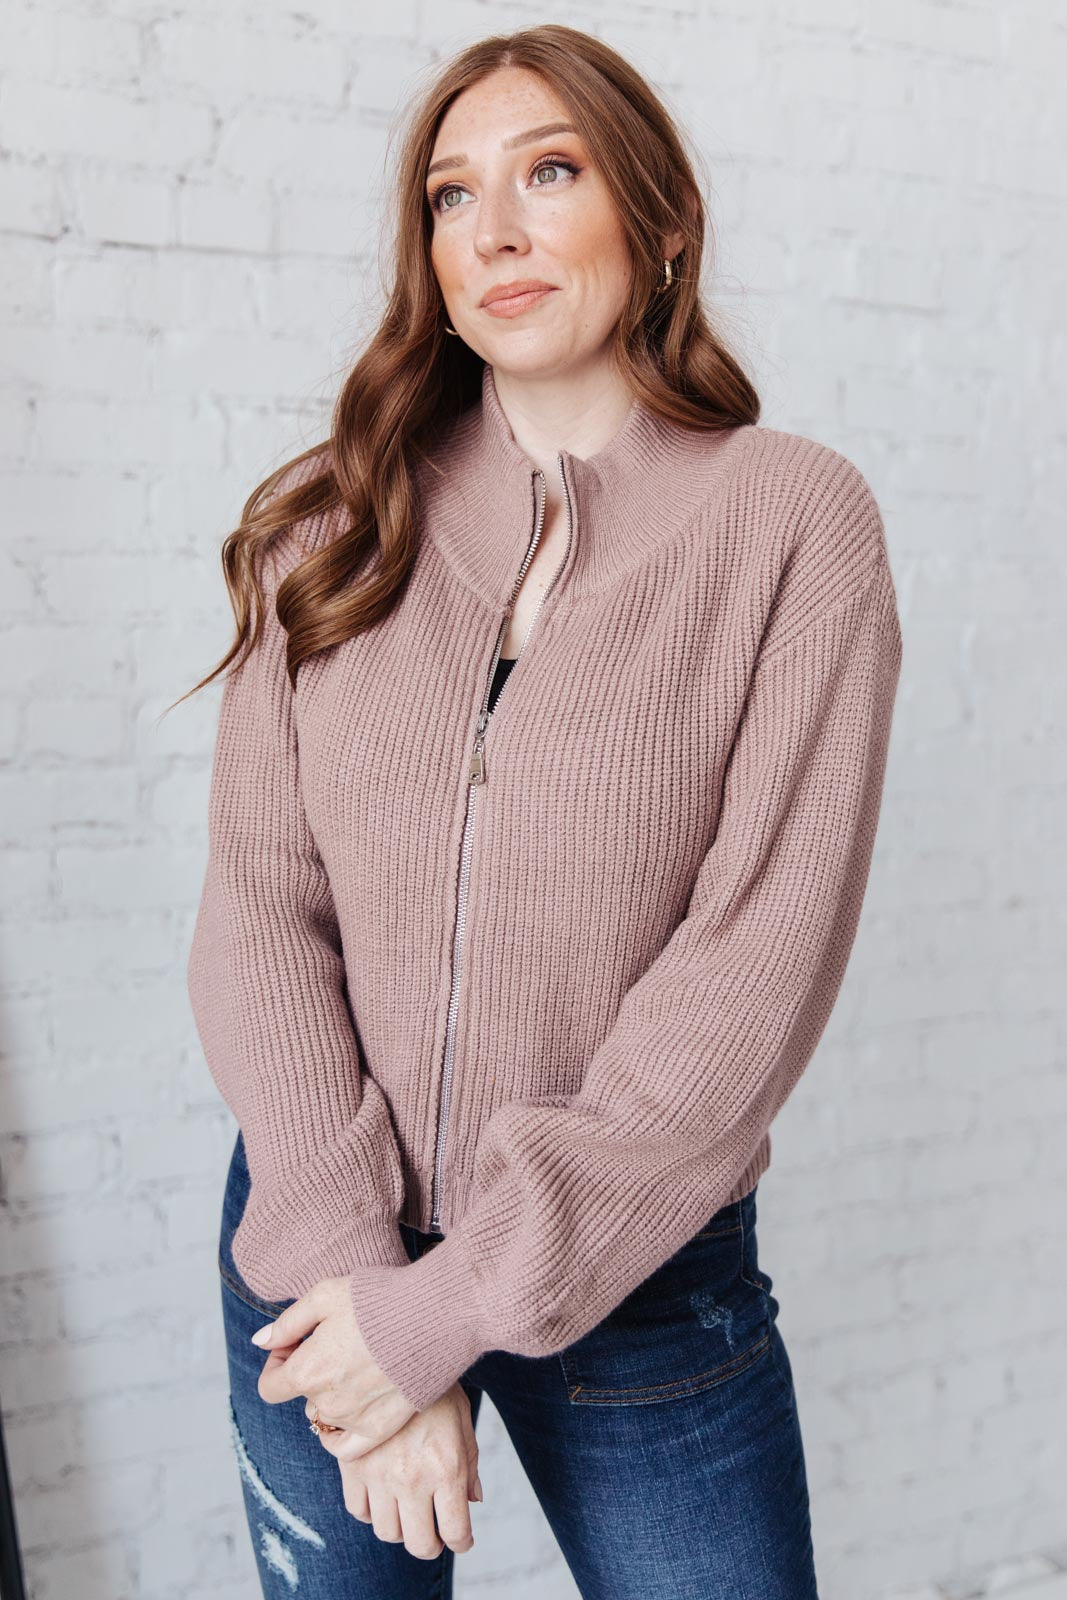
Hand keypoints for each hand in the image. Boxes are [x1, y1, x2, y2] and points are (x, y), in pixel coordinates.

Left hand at [251, 1276, 415, 1457]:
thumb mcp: (325, 1295)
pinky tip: (358, 1405)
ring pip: (327, 1417)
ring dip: (333, 1396)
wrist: (431, 1317)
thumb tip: (261, 1342)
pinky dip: (345, 1432)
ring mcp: (353, 1420)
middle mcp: (326, 1402)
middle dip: (312, 1374)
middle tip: (340, 1347)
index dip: (277, 1364)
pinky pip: (347, 1447)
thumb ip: (288, 1323)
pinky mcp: (380, 1429)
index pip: (269, 1386)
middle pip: (303, 1398)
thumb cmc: (377, 1300)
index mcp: (306, 1370)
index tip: (295, 1346)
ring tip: (360, 1367)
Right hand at [311, 1383, 483, 1559]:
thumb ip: (469, 1463)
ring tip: (407, 1508)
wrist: (394, 1350)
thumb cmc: (435, 1384)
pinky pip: (358, 1509)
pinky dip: (371, 1510)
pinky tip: (381, 1493)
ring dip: (400, 1526)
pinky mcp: (352, 1464)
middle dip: (429, 1543)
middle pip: (418, 1543)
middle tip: (433, 1531)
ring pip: (387, 1531)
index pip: (455, 1532)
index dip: (460, 1541)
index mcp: (446, 1469)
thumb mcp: (462, 1419)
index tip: (460, 1538)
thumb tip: (473, 1499)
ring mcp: (379, 1474)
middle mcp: (412, 1478)